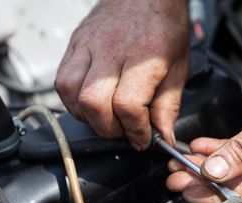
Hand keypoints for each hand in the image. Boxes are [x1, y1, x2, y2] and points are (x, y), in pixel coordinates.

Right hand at [55, 0, 188, 148]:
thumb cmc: (165, 24)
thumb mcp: (179, 67)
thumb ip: (169, 104)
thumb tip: (163, 135)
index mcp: (144, 57)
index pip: (127, 105)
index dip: (135, 130)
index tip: (143, 138)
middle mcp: (112, 50)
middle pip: (94, 103)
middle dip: (110, 129)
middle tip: (125, 131)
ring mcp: (88, 45)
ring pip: (71, 93)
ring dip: (88, 117)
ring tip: (107, 119)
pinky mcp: (75, 44)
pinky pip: (62, 80)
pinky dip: (73, 101)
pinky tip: (91, 104)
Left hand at [167, 63, 241, 202]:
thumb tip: (215, 173)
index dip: (213, 199)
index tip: (188, 190)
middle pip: (237, 192)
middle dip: (204, 184)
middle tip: (176, 178)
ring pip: (235, 175)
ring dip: (208, 167)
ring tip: (181, 162)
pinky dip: (222, 152)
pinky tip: (201, 148)